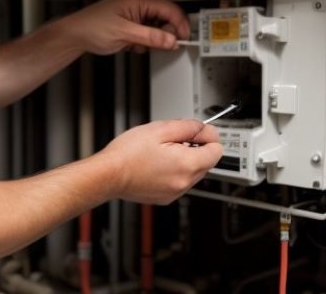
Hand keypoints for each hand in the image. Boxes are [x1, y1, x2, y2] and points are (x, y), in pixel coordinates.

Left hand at [52, 0, 190, 54]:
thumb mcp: (125, 34)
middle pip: (165, 18)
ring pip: (157, 27)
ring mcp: (134, 12)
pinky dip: (143, 42)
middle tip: (161, 45)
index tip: (184, 39)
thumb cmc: (92, 28)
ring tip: (137, 44)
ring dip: (152, 39)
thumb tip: (171, 40)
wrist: (75, 35)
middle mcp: (138, 2)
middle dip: (164, 34)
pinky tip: (131, 44)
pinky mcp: (130, 23)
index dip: (179, 25)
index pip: (169, 9)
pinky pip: (147, 33)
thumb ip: (151, 37)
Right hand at [97, 119, 222, 204]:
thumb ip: (188, 127)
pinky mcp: (165, 198)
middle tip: (174, 140)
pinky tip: (157, 165)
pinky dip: (174, 173)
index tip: (198, 132)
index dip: (208, 137)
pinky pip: (179, 183)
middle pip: (207, 162)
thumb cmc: (128, 153)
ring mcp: (175, 193)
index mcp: (187, 164)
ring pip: (193, 173)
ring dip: (184, 161)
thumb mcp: (160, 129)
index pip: (217, 150)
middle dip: (195, 148)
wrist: (108, 175)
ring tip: (162, 152)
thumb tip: (203, 129)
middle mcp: (185, 182)